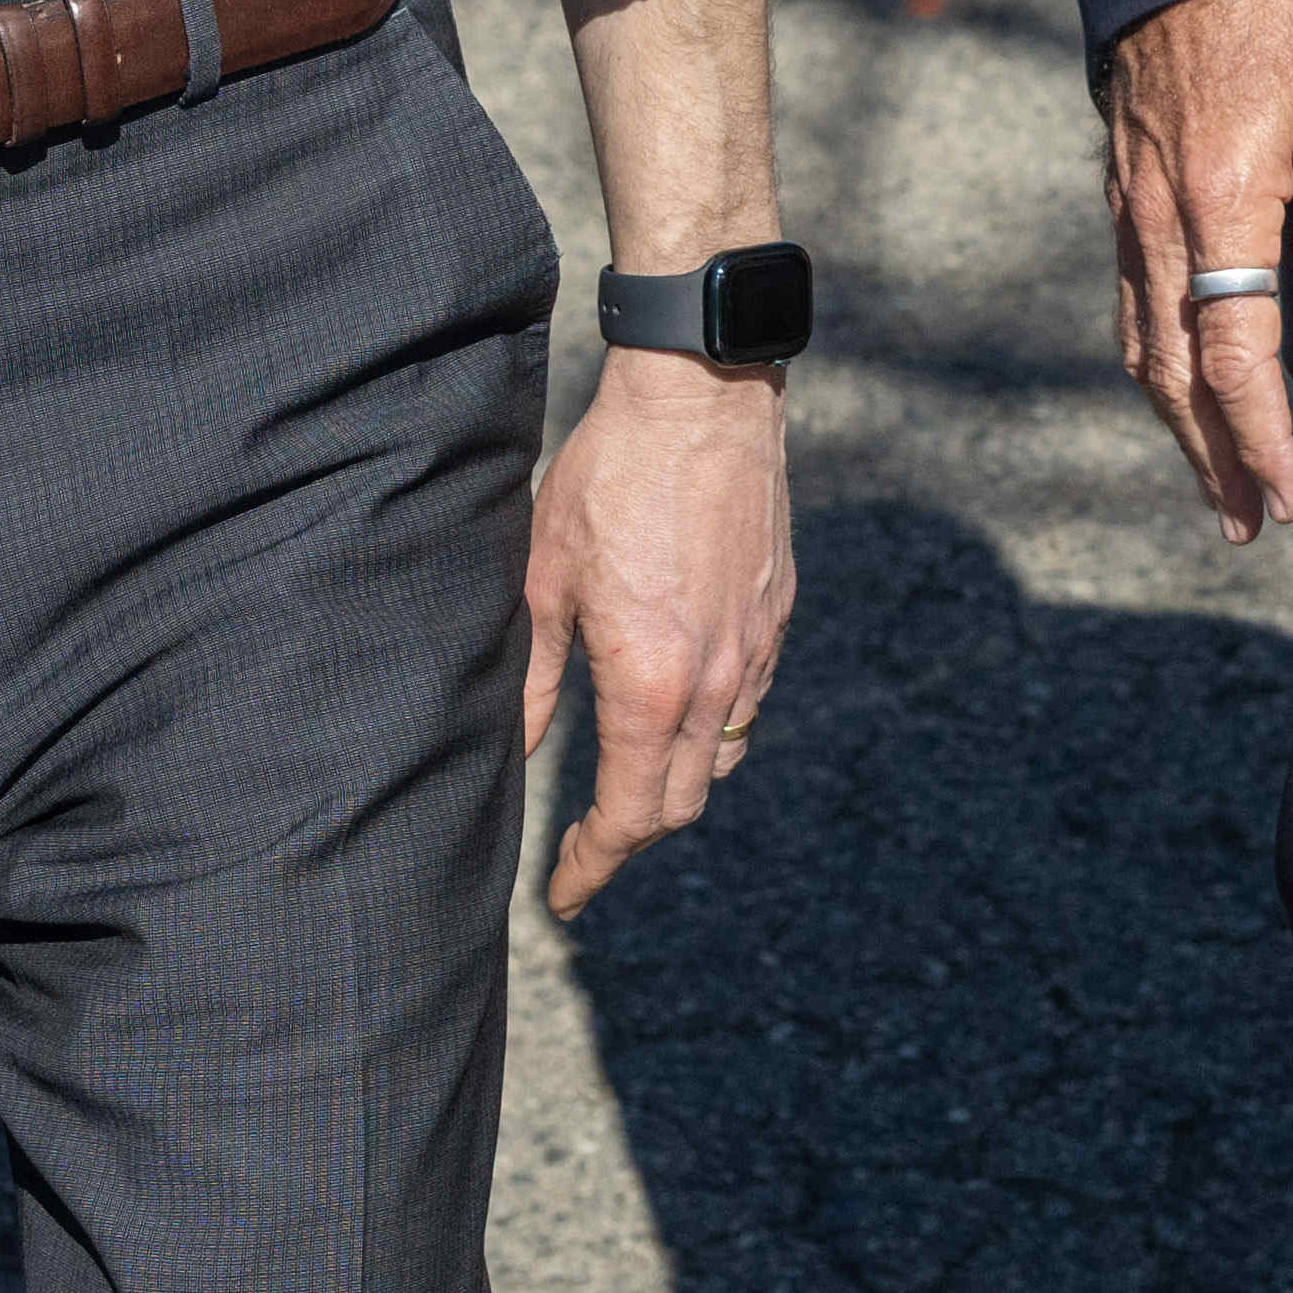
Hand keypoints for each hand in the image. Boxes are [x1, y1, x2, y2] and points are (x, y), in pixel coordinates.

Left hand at [521, 344, 795, 916]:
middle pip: (679, 803)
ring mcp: (754, 649)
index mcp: (649, 685)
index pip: (626, 816)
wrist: (700, 398)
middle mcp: (713, 682)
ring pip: (721, 756)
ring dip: (674, 783)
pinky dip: (712, 725)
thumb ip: (531, 677)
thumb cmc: (608, 478)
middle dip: (630, 835)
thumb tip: (516, 750)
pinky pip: (748, 699)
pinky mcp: (776, 614)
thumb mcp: (544, 579)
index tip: (563, 894)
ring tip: (629, 775)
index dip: (592, 866)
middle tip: (585, 842)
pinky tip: (676, 700)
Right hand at [1096, 0, 1292, 538]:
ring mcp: (1132, 214)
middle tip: (1242, 524)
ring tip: (1210, 478)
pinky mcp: (1124, 196)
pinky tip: (1178, 382)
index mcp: (1218, 214)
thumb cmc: (1277, 25)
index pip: (1234, 359)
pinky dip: (1156, 363)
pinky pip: (1132, 304)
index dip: (1259, 437)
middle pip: (1175, 374)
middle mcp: (1159, 228)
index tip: (1287, 496)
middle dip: (1210, 456)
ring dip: (1177, 423)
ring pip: (1143, 347)